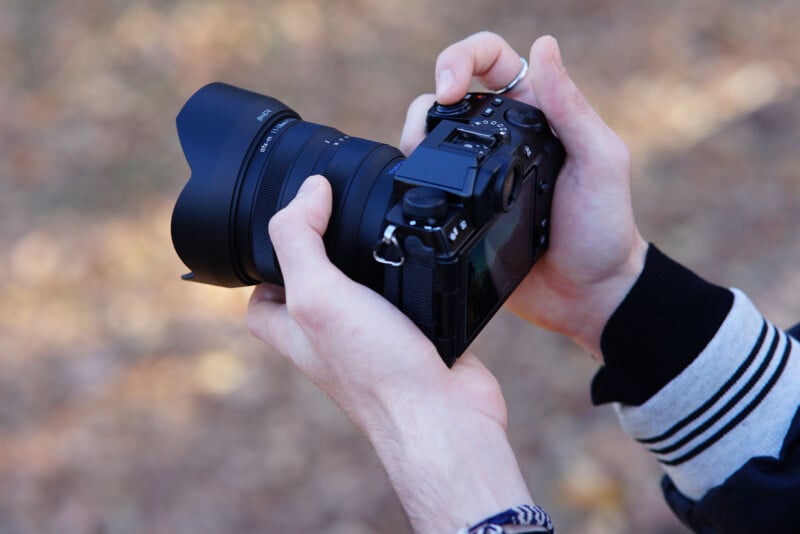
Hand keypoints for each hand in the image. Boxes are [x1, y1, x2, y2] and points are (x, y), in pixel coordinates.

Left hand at [246, 175, 532, 531]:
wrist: (443, 414)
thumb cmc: (376, 371)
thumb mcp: (317, 295)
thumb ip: (299, 239)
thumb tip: (308, 190)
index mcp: (292, 329)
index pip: (261, 291)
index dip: (267, 256)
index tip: (292, 222)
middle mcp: (328, 334)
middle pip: (314, 280)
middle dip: (327, 247)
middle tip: (341, 213)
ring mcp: (371, 334)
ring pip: (363, 283)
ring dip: (375, 256)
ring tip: (384, 225)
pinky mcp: (412, 333)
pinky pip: (405, 292)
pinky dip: (414, 271)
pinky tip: (425, 253)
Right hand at [401, 32, 647, 358]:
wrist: (586, 295)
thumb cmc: (603, 228)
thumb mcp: (599, 161)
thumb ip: (571, 107)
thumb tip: (543, 45)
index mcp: (538, 112)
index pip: (492, 61)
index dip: (461, 60)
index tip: (449, 89)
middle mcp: (503, 137)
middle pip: (449, 93)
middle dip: (428, 100)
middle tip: (428, 126)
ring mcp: (478, 174)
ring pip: (431, 135)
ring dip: (415, 137)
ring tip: (419, 161)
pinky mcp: (462, 209)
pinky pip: (429, 182)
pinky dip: (415, 177)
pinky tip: (421, 189)